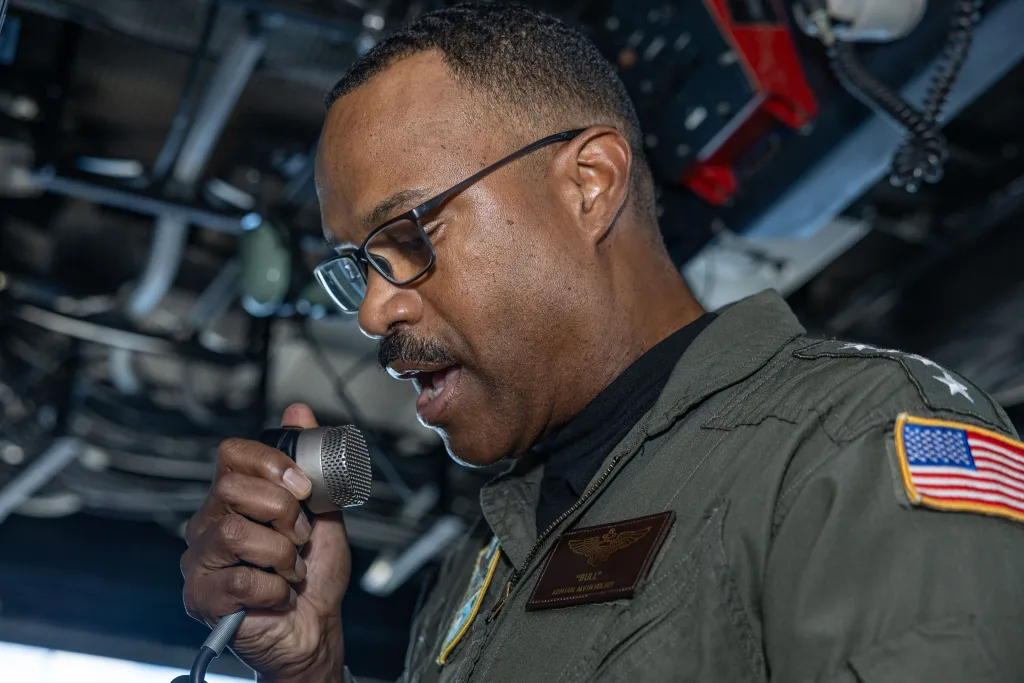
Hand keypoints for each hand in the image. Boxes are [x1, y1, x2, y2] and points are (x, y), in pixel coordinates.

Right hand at [181, 404, 349, 681]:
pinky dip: (275, 589)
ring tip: (290, 569)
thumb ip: (310, 464)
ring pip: (235, 534)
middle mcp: (210, 524)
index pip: (232, 455)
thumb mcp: (322, 510)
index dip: (270, 464)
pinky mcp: (202, 598)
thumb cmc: (314, 574)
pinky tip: (278, 594)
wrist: (316, 628)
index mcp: (235, 499)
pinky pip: (239, 581)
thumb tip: (298, 411)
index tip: (302, 488)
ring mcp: (200, 562)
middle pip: (231, 490)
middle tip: (299, 536)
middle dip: (281, 512)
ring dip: (280, 553)